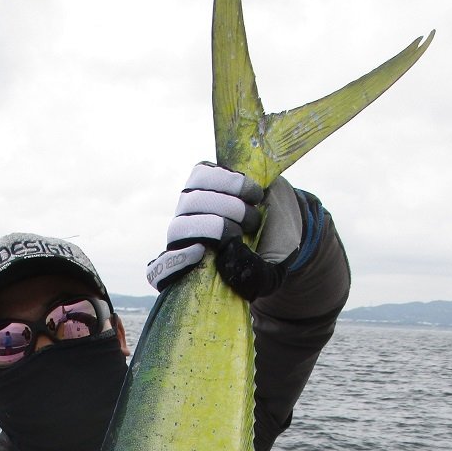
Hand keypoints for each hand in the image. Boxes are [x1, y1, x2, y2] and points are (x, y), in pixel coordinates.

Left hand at [146, 163, 302, 301]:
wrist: (289, 227)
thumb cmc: (273, 259)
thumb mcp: (267, 277)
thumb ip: (249, 274)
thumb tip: (226, 254)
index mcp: (194, 267)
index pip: (163, 270)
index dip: (173, 263)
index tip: (199, 253)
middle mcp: (188, 237)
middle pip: (180, 228)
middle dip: (217, 226)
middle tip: (250, 227)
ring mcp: (193, 208)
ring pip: (191, 198)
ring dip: (226, 201)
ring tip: (255, 208)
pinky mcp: (205, 181)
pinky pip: (203, 174)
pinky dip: (230, 180)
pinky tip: (252, 193)